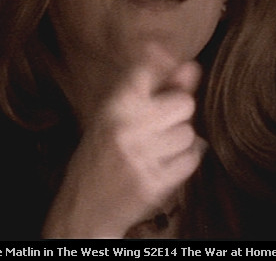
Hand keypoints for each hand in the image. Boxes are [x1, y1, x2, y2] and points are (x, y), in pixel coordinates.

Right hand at [42, 45, 205, 237]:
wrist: (84, 208)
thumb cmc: (104, 155)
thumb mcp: (119, 117)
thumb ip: (158, 90)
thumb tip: (191, 66)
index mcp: (113, 106)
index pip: (147, 70)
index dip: (165, 66)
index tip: (169, 73)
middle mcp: (125, 127)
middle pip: (184, 104)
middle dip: (178, 115)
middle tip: (159, 127)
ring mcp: (139, 156)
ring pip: (189, 134)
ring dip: (180, 143)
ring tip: (158, 150)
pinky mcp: (153, 182)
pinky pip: (191, 160)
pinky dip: (183, 163)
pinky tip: (164, 166)